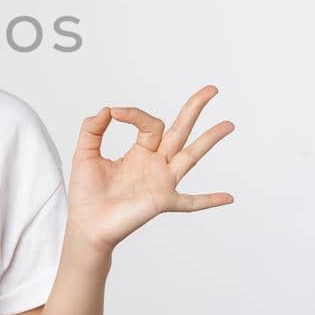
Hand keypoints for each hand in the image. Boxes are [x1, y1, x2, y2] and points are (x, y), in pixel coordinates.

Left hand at [66, 85, 236, 252]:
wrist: (86, 225)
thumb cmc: (86, 193)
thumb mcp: (85, 154)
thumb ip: (92, 129)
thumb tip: (108, 109)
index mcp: (140, 152)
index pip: (149, 124)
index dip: (134, 114)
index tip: (115, 113)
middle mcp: (155, 164)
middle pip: (180, 131)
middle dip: (194, 109)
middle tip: (211, 89)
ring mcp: (162, 182)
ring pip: (190, 156)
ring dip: (210, 140)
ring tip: (228, 124)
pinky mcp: (162, 201)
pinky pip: (190, 202)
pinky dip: (209, 200)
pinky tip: (229, 198)